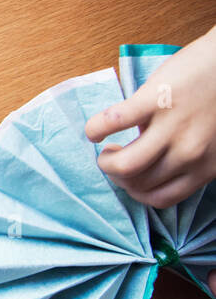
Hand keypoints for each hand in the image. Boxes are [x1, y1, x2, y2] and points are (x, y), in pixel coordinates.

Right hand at [85, 26, 215, 209]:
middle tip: (113, 159)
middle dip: (116, 176)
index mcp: (206, 166)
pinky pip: (113, 124)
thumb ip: (186, 155)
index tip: (129, 178)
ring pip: (124, 166)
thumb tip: (151, 160)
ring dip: (105, 162)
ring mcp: (171, 126)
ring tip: (105, 148)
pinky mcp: (153, 100)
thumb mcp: (213, 140)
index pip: (159, 198)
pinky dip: (95, 130)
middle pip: (137, 184)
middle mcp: (189, 152)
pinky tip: (94, 130)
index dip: (135, 192)